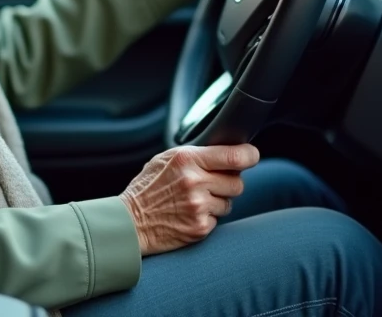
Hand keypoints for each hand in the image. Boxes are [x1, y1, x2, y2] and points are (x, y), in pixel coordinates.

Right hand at [119, 144, 259, 255]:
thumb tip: (226, 153)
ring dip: (218, 202)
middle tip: (211, 184)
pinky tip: (188, 214)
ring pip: (229, 203)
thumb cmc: (147, 187)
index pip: (234, 156)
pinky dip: (207, 218)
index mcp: (187, 159)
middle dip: (229, 183)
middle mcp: (195, 182)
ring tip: (194, 200)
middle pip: (238, 182)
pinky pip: (217, 220)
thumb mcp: (166, 159)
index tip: (252, 155)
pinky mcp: (200, 228)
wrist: (129, 221)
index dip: (249, 155)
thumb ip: (195, 155)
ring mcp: (199, 207)